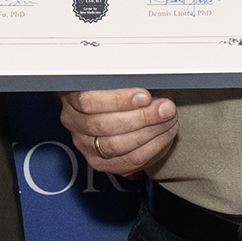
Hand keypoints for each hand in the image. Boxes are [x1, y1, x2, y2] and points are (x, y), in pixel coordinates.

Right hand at [59, 88, 178, 178]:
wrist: (108, 110)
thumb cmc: (114, 90)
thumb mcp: (116, 79)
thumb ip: (127, 79)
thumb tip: (151, 77)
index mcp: (72, 100)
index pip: (88, 101)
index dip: (118, 99)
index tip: (145, 95)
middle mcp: (75, 126)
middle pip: (105, 126)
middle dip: (142, 117)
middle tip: (166, 109)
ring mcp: (87, 148)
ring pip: (118, 146)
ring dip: (150, 133)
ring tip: (169, 120)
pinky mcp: (102, 163)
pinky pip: (130, 161)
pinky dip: (153, 148)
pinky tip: (165, 135)